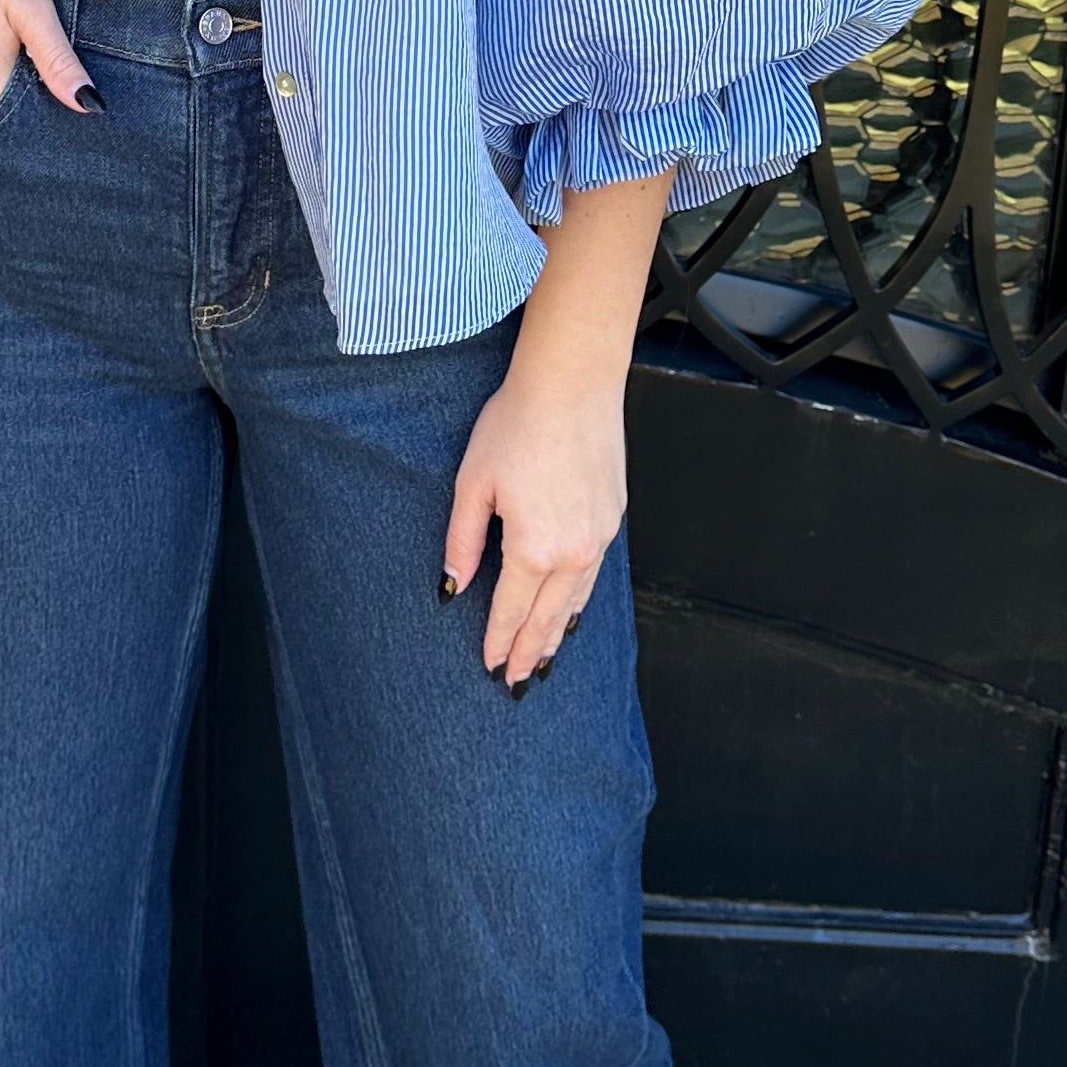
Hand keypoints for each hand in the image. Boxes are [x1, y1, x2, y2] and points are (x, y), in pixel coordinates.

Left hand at [442, 352, 627, 686]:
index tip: (489, 667)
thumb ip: (462, 542)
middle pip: (548, 617)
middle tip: (516, 682)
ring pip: (575, 601)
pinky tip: (570, 610)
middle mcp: (574, 552)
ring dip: (557, 633)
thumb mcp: (473, 485)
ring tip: (543, 659)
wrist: (572, 384)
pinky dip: (579, 601)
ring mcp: (600, 537)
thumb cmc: (517, 425)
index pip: (512, 610)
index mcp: (534, 548)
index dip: (498, 641)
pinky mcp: (613, 518)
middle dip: (529, 652)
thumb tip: (453, 587)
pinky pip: (593, 576)